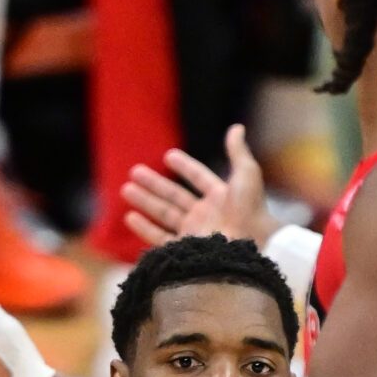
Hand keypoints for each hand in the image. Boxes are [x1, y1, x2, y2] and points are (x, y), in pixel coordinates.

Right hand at [122, 125, 272, 250]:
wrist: (249, 245)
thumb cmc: (250, 210)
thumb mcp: (246, 174)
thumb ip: (238, 152)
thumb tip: (236, 127)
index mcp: (221, 196)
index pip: (198, 177)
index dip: (184, 166)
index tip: (168, 156)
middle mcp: (206, 214)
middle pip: (174, 195)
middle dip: (154, 183)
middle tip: (134, 171)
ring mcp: (194, 232)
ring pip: (164, 214)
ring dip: (145, 201)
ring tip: (126, 189)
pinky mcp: (185, 249)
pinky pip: (160, 238)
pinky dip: (144, 228)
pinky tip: (130, 217)